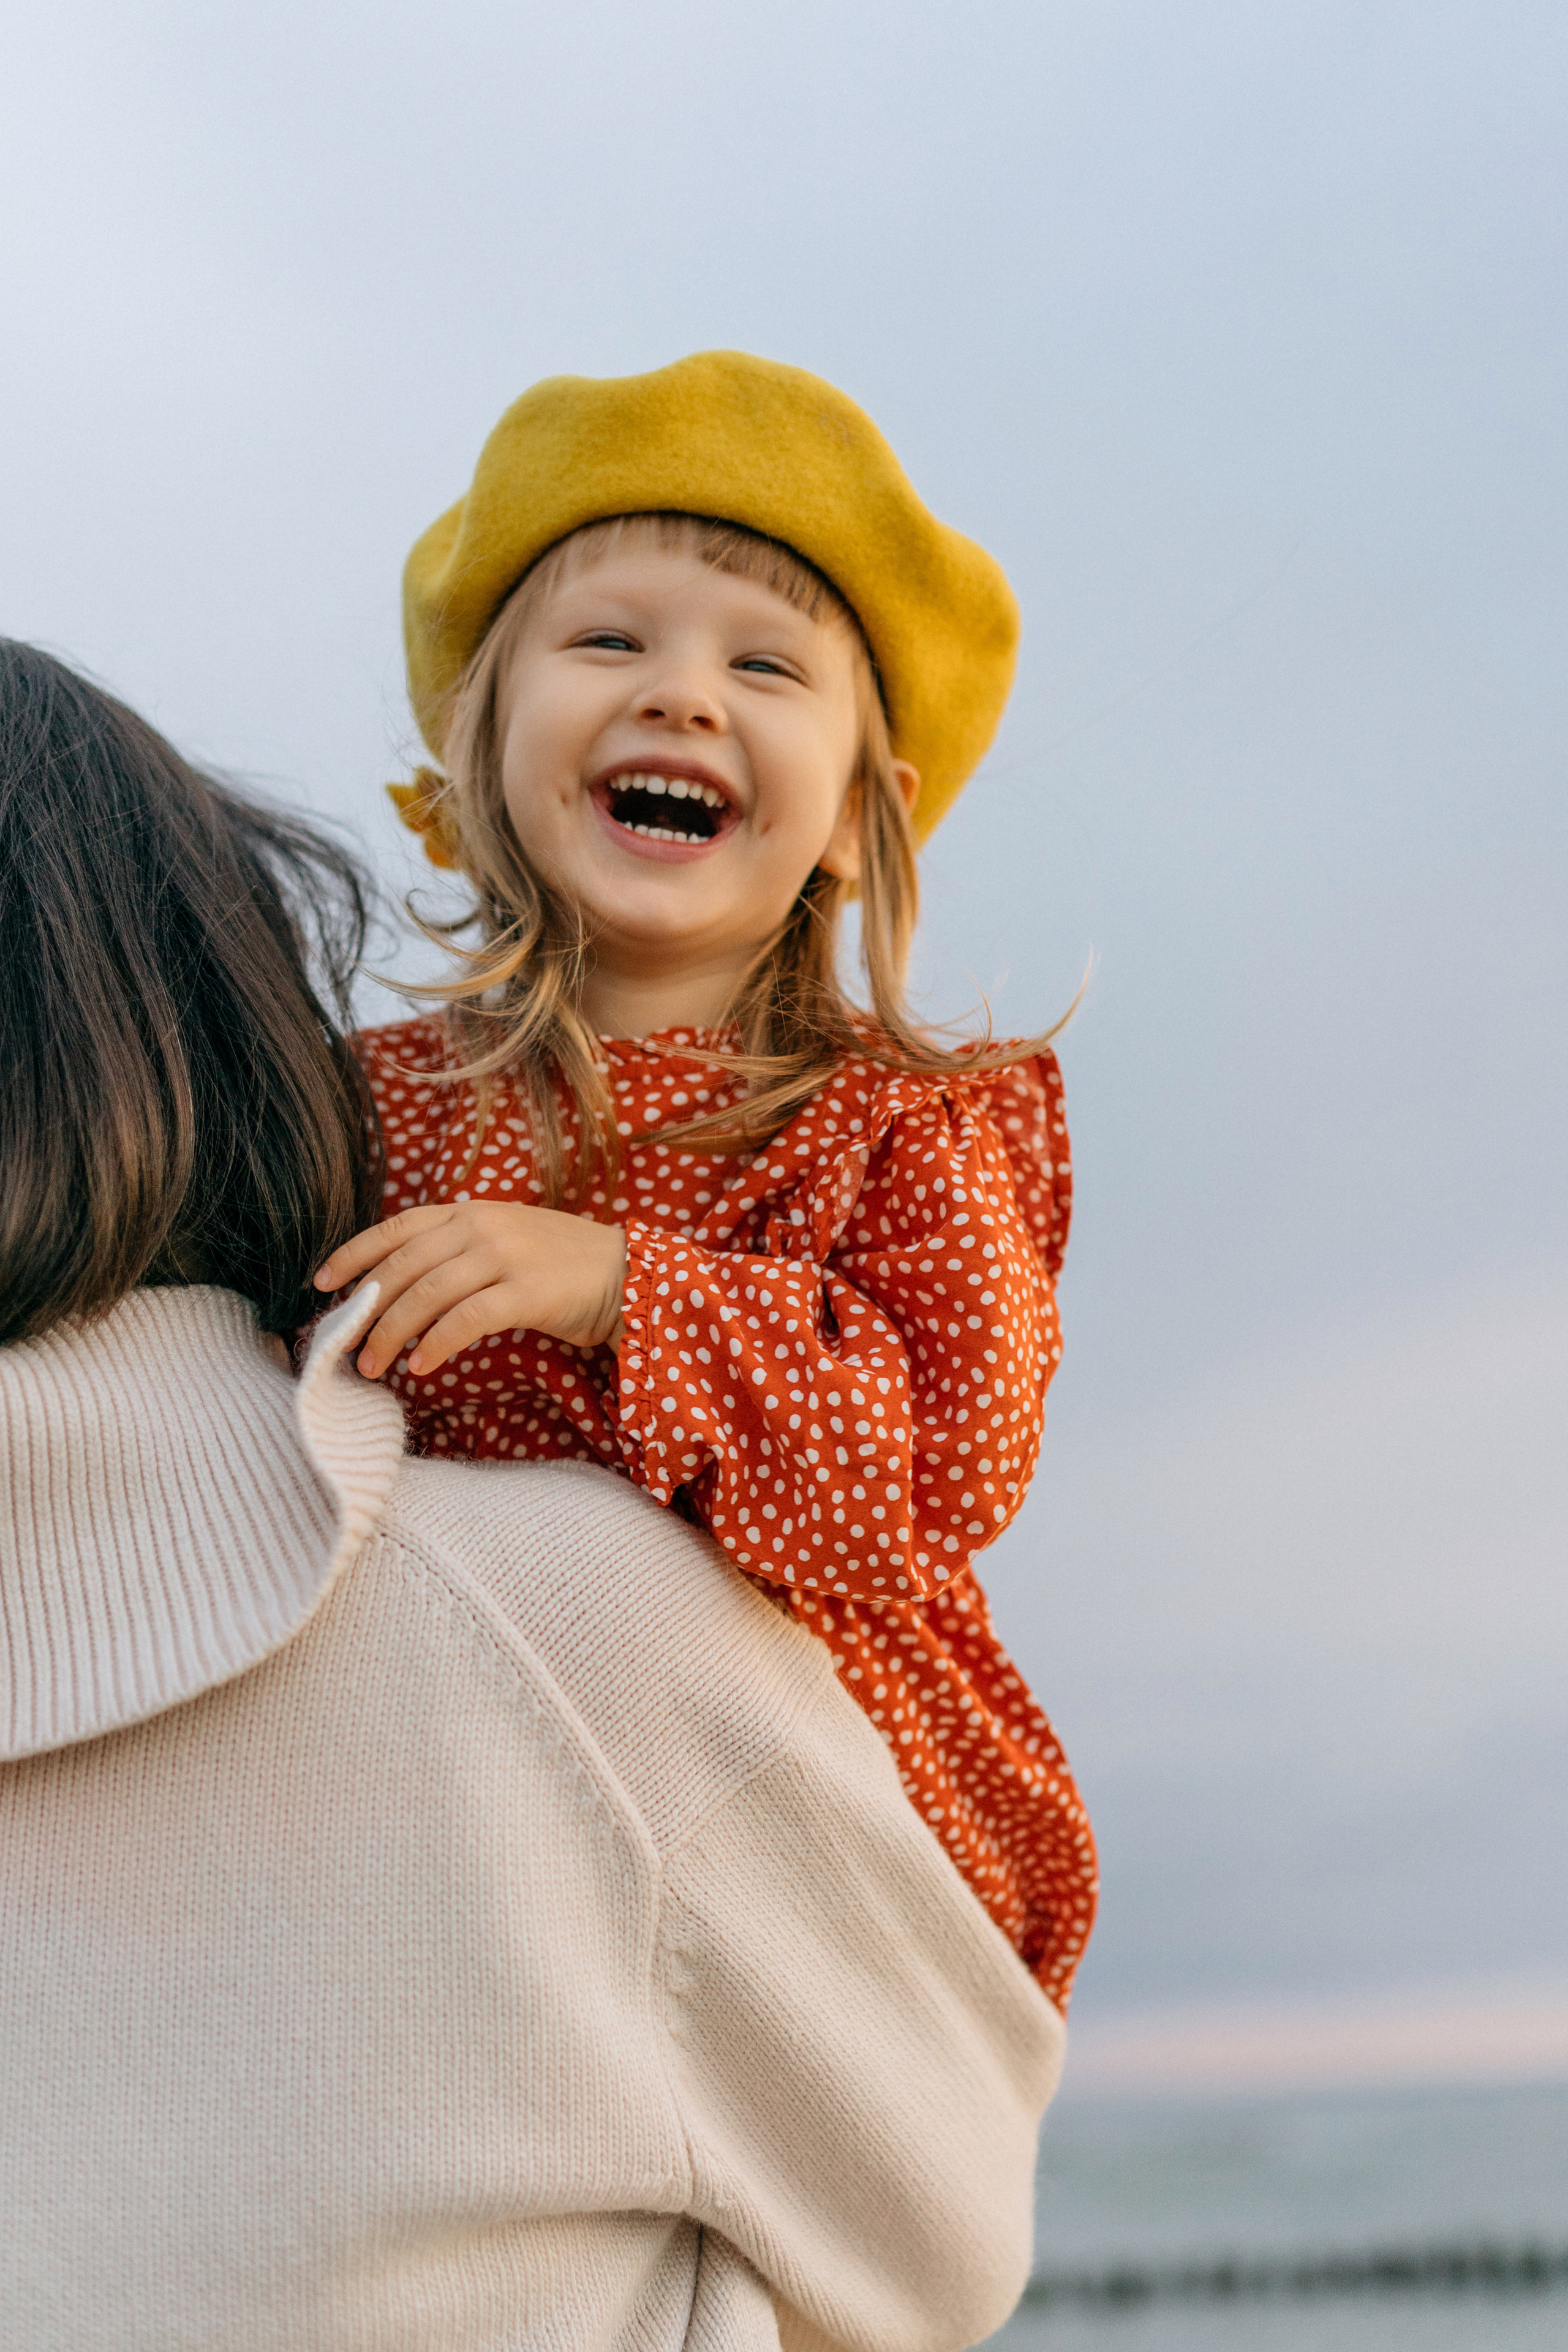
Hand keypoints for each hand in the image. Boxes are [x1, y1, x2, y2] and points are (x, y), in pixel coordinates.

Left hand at [315, 1203, 627, 1377]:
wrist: (627, 1274)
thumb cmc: (559, 1265)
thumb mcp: (502, 1242)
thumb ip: (456, 1253)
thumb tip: (399, 1287)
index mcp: (470, 1211)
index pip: (397, 1227)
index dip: (355, 1253)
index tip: (323, 1282)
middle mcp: (482, 1225)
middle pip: (405, 1266)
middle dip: (369, 1308)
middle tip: (346, 1345)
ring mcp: (506, 1255)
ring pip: (429, 1292)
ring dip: (393, 1332)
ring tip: (373, 1365)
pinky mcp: (529, 1290)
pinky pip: (468, 1318)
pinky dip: (438, 1342)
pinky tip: (421, 1365)